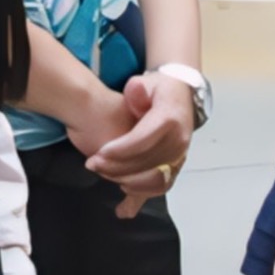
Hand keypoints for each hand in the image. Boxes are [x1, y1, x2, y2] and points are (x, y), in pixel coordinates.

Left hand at [92, 73, 196, 205]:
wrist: (181, 96)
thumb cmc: (160, 90)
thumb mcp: (146, 82)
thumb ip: (138, 88)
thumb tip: (135, 90)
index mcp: (170, 119)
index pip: (142, 140)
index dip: (119, 151)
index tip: (98, 154)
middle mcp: (178, 140)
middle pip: (146, 162)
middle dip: (116, 167)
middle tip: (93, 164)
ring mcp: (180, 155)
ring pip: (153, 178)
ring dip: (126, 180)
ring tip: (104, 173)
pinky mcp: (178, 165)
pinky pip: (162, 186)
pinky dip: (142, 191)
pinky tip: (123, 190)